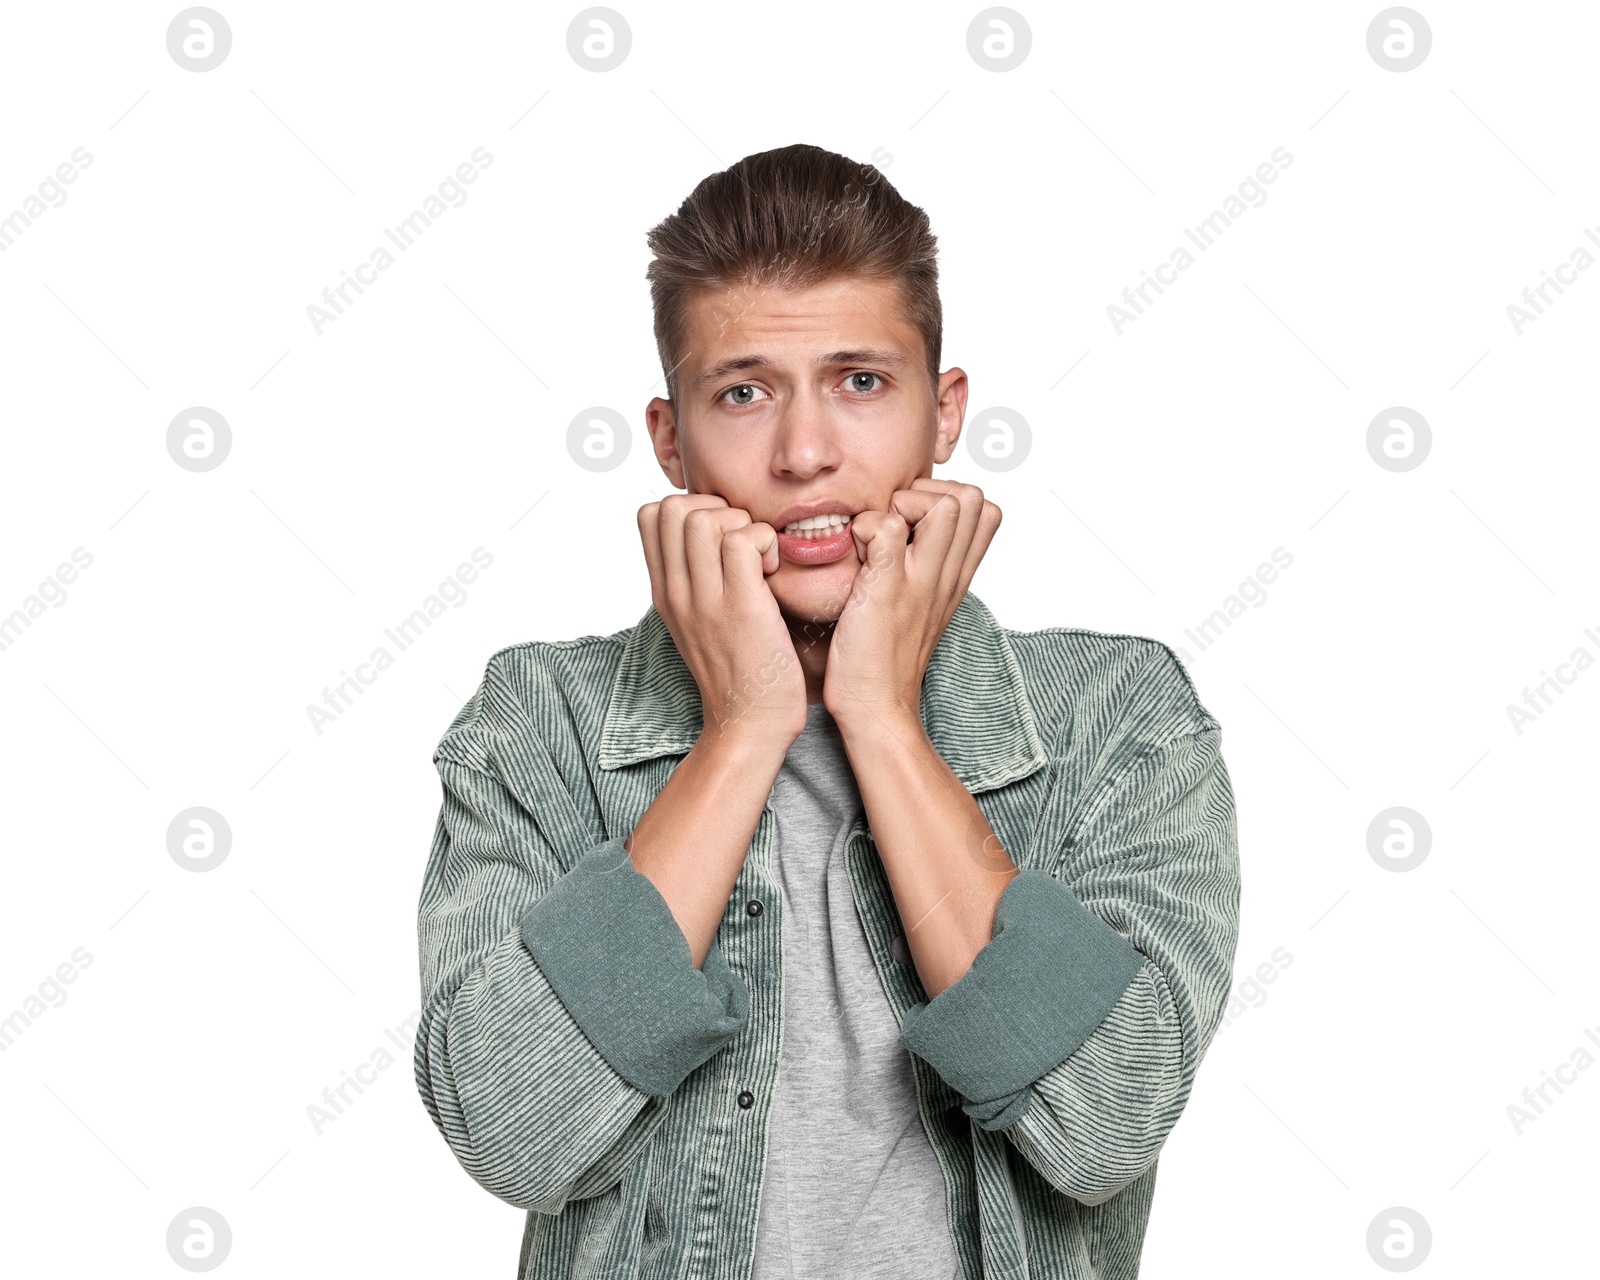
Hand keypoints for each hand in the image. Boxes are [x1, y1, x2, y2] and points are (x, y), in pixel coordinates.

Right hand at [637, 493, 807, 751]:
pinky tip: (773, 573)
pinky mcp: (741, 607)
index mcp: (664, 591)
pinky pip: (744, 540)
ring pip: (707, 517)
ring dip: (744, 525)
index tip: (719, 537)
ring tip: (758, 561)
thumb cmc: (736, 670)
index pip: (651, 513)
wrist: (749, 724)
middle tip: (742, 544)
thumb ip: (694, 578)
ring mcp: (705, 600)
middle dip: (718, 508)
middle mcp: (676, 592)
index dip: (691, 507)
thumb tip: (707, 533)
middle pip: (675, 505)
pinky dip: (766, 543)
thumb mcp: (698, 621)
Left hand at [822, 477, 1001, 732]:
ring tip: (876, 538)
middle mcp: (946, 575)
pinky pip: (884, 528)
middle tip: (894, 524)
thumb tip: (910, 528)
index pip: (984, 509)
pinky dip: (862, 529)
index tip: (913, 524)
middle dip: (927, 492)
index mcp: (955, 577)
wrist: (876, 706)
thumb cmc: (886, 658)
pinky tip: (853, 556)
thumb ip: (927, 567)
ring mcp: (919, 581)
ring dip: (901, 505)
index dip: (945, 498)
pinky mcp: (885, 588)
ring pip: (943, 504)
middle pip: (971, 496)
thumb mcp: (922, 606)